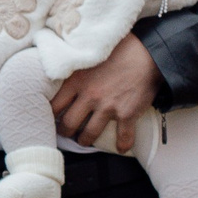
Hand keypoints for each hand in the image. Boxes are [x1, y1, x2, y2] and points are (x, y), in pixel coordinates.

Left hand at [50, 32, 157, 151]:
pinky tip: (121, 148)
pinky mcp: (127, 113)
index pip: (55, 105)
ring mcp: (108, 107)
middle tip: (65, 133)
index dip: (51, 114)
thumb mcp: (88, 55)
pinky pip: (123, 136)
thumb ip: (74, 65)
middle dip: (65, 132)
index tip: (51, 117)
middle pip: (69, 123)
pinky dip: (123, 144)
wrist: (147, 51)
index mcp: (77, 81)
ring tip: (84, 140)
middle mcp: (90, 96)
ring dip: (85, 140)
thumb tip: (61, 65)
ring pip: (90, 133)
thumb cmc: (118, 48)